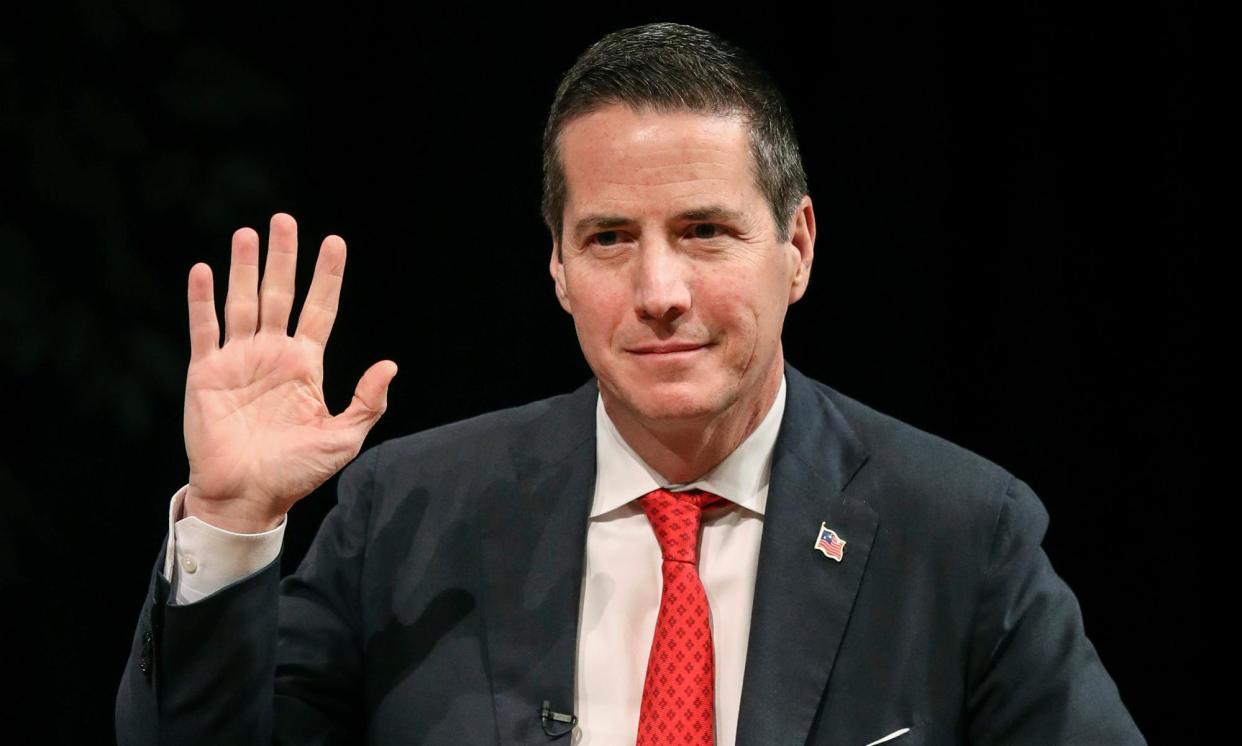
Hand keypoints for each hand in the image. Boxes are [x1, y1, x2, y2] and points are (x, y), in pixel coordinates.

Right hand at [182, 213, 396, 531]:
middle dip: (283, 257)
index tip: (335, 242)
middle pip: (280, 294)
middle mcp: (273, 355)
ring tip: (247, 232)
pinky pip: (204, 329)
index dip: (327, 276)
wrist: (246, 497)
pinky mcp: (206, 373)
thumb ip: (367, 402)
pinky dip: (202, 300)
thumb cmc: (295, 473)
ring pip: (242, 302)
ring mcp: (239, 360)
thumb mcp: (343, 439)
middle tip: (285, 219)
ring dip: (243, 267)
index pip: (320, 309)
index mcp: (306, 365)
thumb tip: (390, 364)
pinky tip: (203, 270)